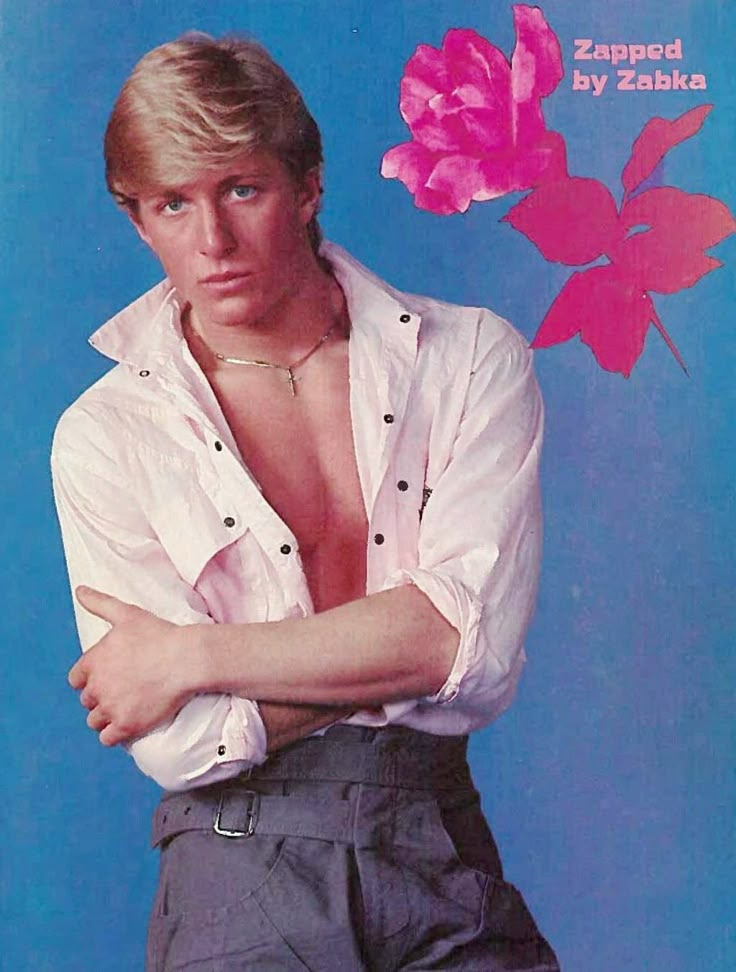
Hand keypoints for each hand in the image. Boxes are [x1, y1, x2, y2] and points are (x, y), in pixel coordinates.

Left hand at [68, 587, 197, 745]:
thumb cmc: (159, 635)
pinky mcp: (126, 726)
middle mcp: (97, 687)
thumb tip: (79, 590)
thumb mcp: (127, 614)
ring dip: (108, 717)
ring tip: (129, 708)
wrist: (187, 659)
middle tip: (125, 691)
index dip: (92, 679)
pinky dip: (116, 734)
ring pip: (95, 722)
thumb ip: (100, 603)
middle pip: (88, 702)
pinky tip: (131, 723)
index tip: (111, 677)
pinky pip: (107, 739)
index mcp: (93, 662)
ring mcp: (111, 708)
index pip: (76, 680)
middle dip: (102, 698)